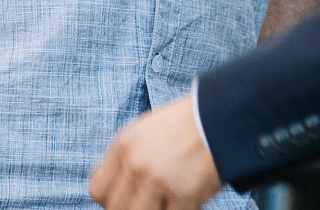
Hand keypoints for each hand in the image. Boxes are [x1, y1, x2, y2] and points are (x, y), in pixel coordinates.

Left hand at [88, 94, 221, 209]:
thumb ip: (126, 160)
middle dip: (132, 208)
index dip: (111, 200)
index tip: (127, 198)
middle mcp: (136, 163)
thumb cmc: (185, 126)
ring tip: (168, 200)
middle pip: (115, 209)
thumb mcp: (145, 132)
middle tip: (152, 201)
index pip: (97, 190)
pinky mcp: (183, 195)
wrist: (222, 118)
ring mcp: (159, 180)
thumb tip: (116, 193)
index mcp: (123, 145)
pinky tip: (189, 200)